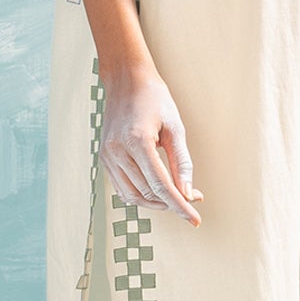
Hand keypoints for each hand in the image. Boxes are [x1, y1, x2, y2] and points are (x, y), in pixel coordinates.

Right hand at [99, 66, 202, 226]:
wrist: (126, 81)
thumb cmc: (155, 100)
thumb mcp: (175, 128)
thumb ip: (182, 163)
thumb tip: (188, 193)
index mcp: (137, 141)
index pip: (161, 185)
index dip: (179, 205)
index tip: (195, 219)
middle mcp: (117, 151)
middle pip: (148, 193)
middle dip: (172, 202)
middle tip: (194, 198)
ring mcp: (107, 156)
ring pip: (133, 196)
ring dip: (156, 202)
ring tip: (177, 196)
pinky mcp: (104, 158)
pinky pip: (122, 188)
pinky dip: (140, 195)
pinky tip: (157, 191)